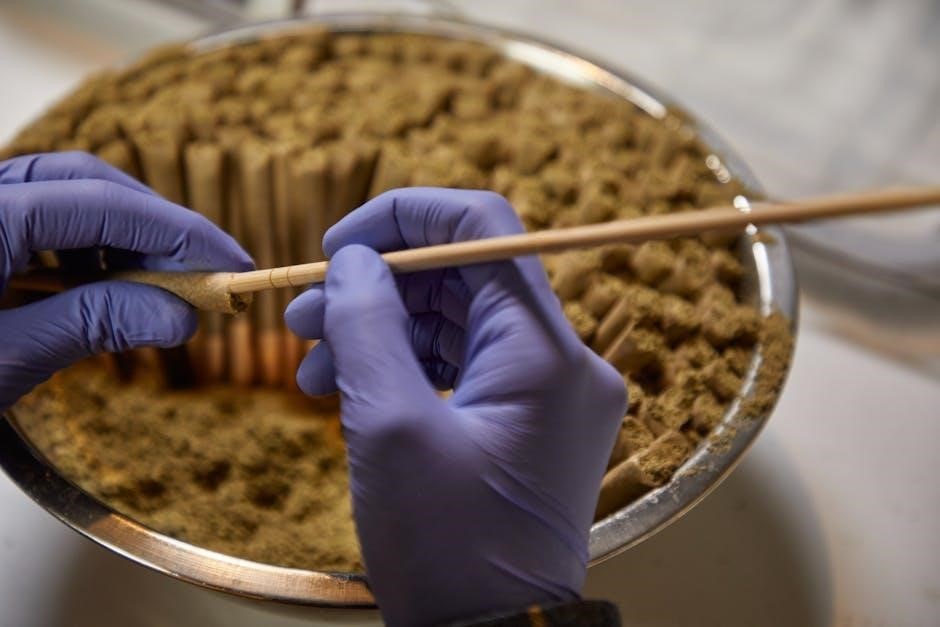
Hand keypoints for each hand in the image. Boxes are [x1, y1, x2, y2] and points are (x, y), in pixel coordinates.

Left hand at [0, 152, 251, 409]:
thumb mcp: (6, 359)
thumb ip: (92, 323)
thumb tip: (181, 317)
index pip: (105, 205)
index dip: (179, 233)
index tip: (232, 263)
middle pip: (88, 181)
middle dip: (156, 223)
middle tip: (204, 271)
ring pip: (64, 191)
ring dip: (121, 231)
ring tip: (158, 284)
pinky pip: (39, 211)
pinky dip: (82, 241)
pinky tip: (104, 281)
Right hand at [285, 188, 626, 625]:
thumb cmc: (445, 547)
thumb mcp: (387, 427)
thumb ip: (367, 325)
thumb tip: (354, 261)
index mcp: (545, 352)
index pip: (483, 226)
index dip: (404, 217)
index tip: (337, 246)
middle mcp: (565, 361)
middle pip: (465, 275)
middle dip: (378, 284)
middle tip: (302, 314)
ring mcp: (551, 393)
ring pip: (459, 321)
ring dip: (383, 328)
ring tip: (312, 363)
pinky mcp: (530, 421)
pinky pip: (466, 365)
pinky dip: (408, 365)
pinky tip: (349, 386)